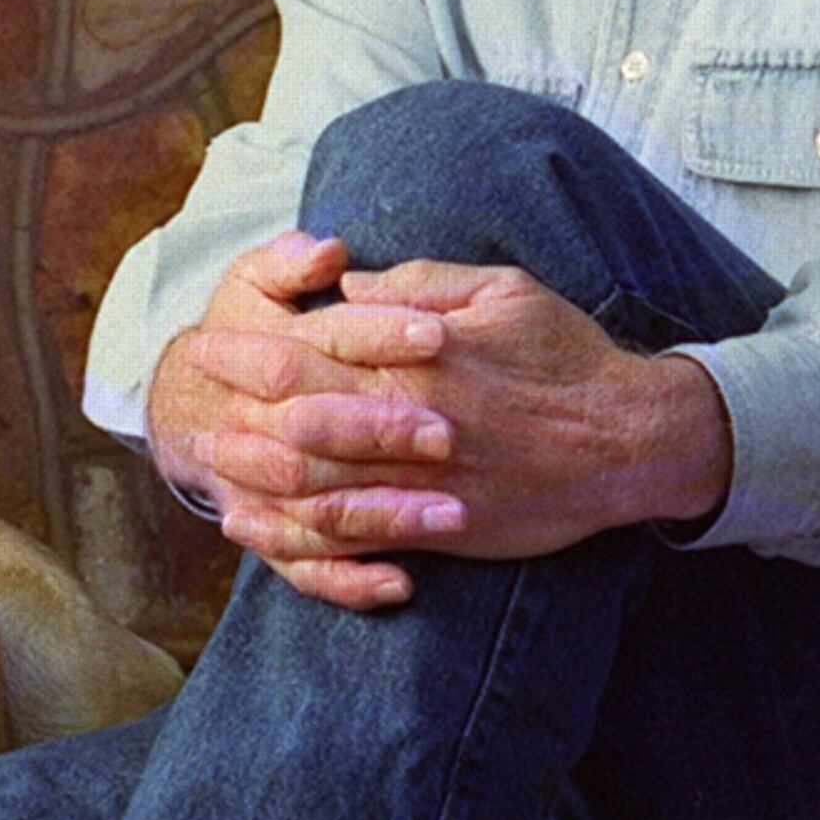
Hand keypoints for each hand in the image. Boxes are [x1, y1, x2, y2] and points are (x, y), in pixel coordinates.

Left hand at [146, 234, 730, 609]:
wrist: (632, 439)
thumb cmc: (566, 354)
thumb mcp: (500, 289)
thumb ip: (419, 283)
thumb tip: (352, 280)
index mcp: (419, 355)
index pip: (311, 348)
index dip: (251, 346)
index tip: (208, 341)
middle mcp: (412, 419)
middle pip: (297, 416)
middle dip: (235, 409)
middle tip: (187, 405)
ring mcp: (424, 481)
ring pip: (315, 483)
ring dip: (254, 475)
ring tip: (209, 465)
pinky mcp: (440, 529)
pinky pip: (356, 539)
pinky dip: (301, 538)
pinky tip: (262, 530)